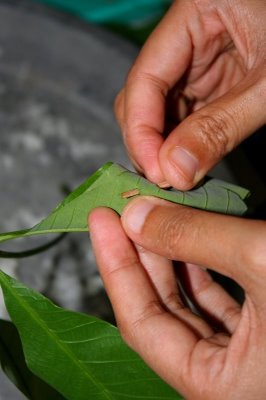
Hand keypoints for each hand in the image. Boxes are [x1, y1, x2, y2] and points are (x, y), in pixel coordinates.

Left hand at [89, 198, 265, 398]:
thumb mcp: (259, 259)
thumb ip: (194, 237)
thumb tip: (137, 217)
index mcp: (218, 386)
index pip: (140, 324)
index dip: (117, 267)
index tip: (102, 222)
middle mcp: (225, 377)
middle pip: (159, 311)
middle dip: (138, 256)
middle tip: (120, 214)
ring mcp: (240, 356)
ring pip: (186, 304)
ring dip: (167, 258)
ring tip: (150, 217)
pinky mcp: (257, 334)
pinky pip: (212, 301)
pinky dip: (197, 267)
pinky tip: (187, 238)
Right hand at [115, 0, 265, 189]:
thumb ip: (220, 126)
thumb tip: (175, 172)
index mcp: (195, 13)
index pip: (145, 78)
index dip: (141, 129)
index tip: (156, 172)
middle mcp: (186, 39)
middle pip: (142, 97)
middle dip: (148, 142)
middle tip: (166, 181)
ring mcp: (195, 64)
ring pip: (158, 113)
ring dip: (163, 149)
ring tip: (177, 179)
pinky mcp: (208, 85)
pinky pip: (182, 120)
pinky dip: (182, 146)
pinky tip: (187, 166)